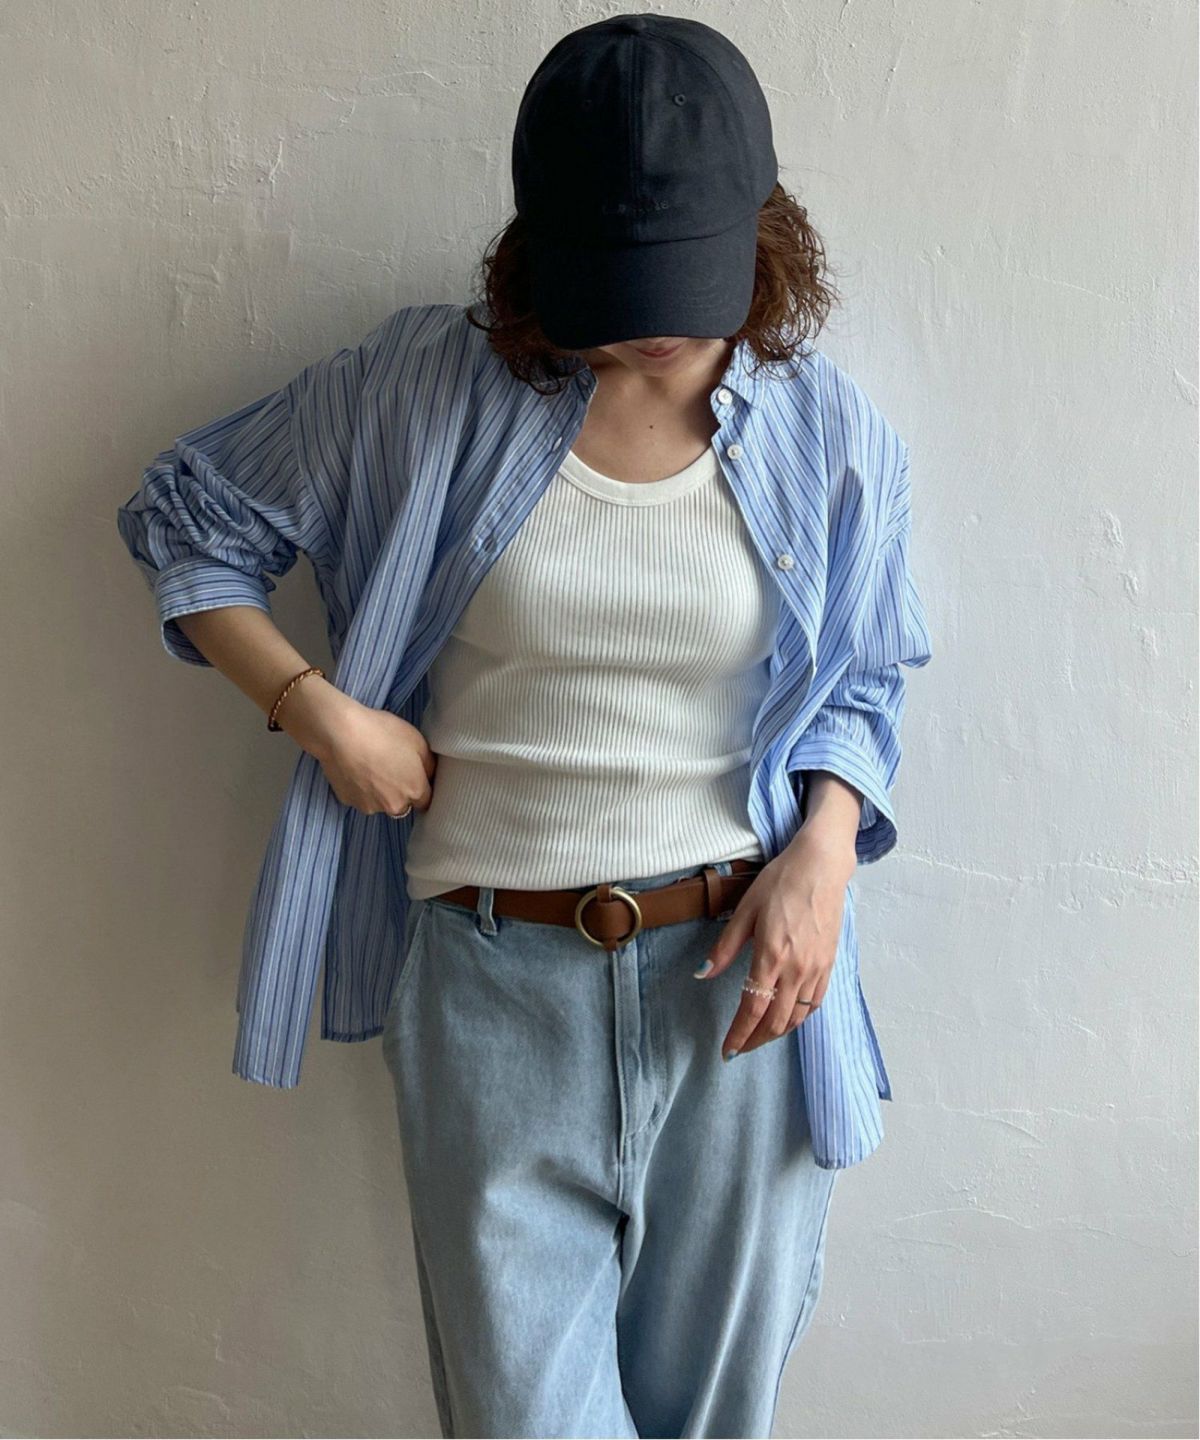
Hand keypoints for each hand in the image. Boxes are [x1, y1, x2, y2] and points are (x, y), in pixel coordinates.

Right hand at [278, 678, 436, 816]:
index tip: (415, 775)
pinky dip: (359, 787)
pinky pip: (360, 797)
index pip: (426, 800)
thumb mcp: (418, 741)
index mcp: (414, 791)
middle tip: (391, 767)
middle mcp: (394, 805)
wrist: (341, 733)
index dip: (421, 787)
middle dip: (400, 790)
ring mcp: (370, 806)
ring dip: (379, 790)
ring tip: (370, 765)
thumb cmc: (382, 733)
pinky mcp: (348, 801)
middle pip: (403, 804)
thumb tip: (430, 774)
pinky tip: (356, 768)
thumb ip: (429, 764)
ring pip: (380, 802)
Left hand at [697, 830, 856, 1058]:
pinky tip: (787, 1017)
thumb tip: (702, 974)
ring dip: (776, 1033)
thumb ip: (725, 947)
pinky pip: (815, 1003)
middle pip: (775, 1022)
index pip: (752, 1009)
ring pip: (797, 1017)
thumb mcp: (745, 910)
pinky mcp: (829, 964)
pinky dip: (799, 1017)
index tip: (727, 1050)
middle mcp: (796, 969)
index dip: (738, 1034)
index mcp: (771, 956)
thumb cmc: (780, 882)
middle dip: (755, 1040)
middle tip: (740, 1047)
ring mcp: (816, 969)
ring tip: (759, 1036)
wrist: (821, 866)